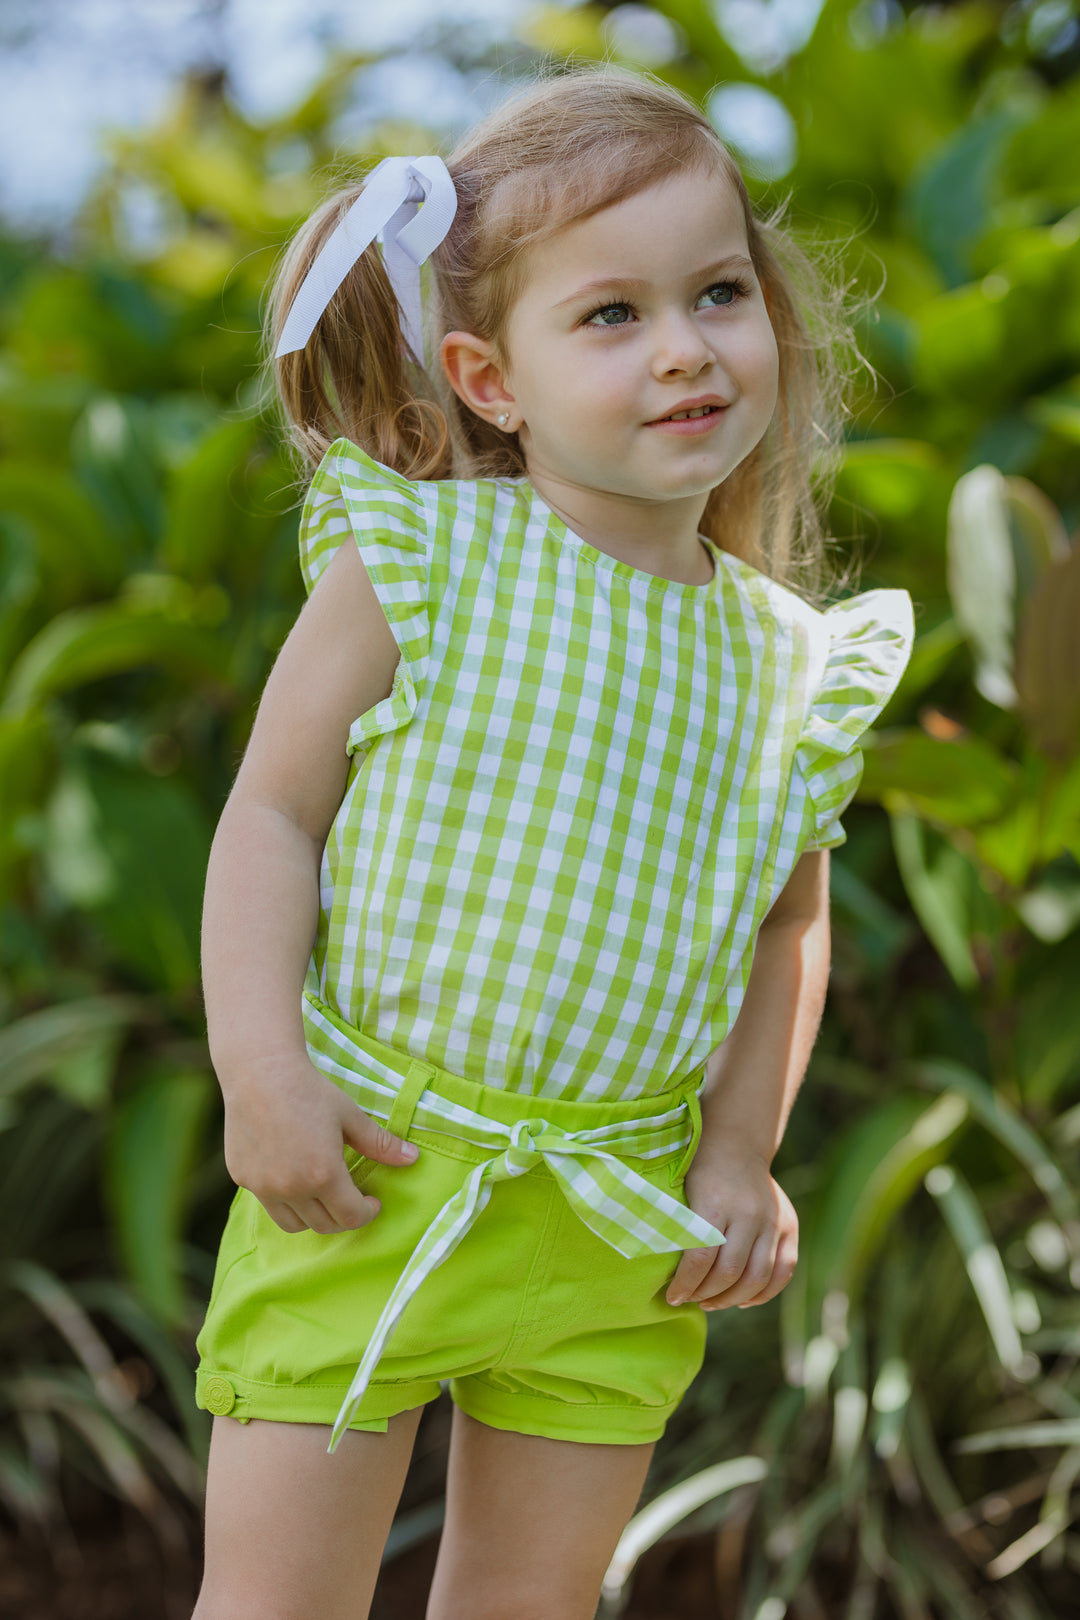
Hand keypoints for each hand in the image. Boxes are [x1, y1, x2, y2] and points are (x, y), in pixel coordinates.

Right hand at [221, 1053, 418, 1234]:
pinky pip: (269, 1203)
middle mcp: (291, 1188)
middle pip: (324, 1225)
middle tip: (351, 1197)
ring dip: (313, 1216)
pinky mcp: (244, 1179)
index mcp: (323, 1175)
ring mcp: (263, 1187)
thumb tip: (413, 1158)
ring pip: (294, 1224)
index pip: (350, 1218)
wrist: (259, 1074)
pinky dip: (285, 1199)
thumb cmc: (309, 1091)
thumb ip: (380, 1144)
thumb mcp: (350, 1116)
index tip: (372, 1201)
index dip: (367, 1213)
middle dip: (343, 1217)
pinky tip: (293, 1175)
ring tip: (322, 1193)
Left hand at [665, 1148, 797, 1310]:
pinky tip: (743, 1300)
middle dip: (706, 1294)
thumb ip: (678, 1228)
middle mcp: (749, 1213)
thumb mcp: (682, 1191)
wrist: (737, 1143)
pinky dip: (765, 1292)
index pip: (700, 1258)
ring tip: (712, 1302)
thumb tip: (658, 1271)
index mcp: (716, 1203)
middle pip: (729, 1272)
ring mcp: (773, 1220)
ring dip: (732, 1298)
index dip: (685, 1284)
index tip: (672, 1297)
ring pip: (757, 1277)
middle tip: (691, 1300)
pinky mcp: (789, 1225)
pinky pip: (784, 1270)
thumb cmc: (700, 1170)